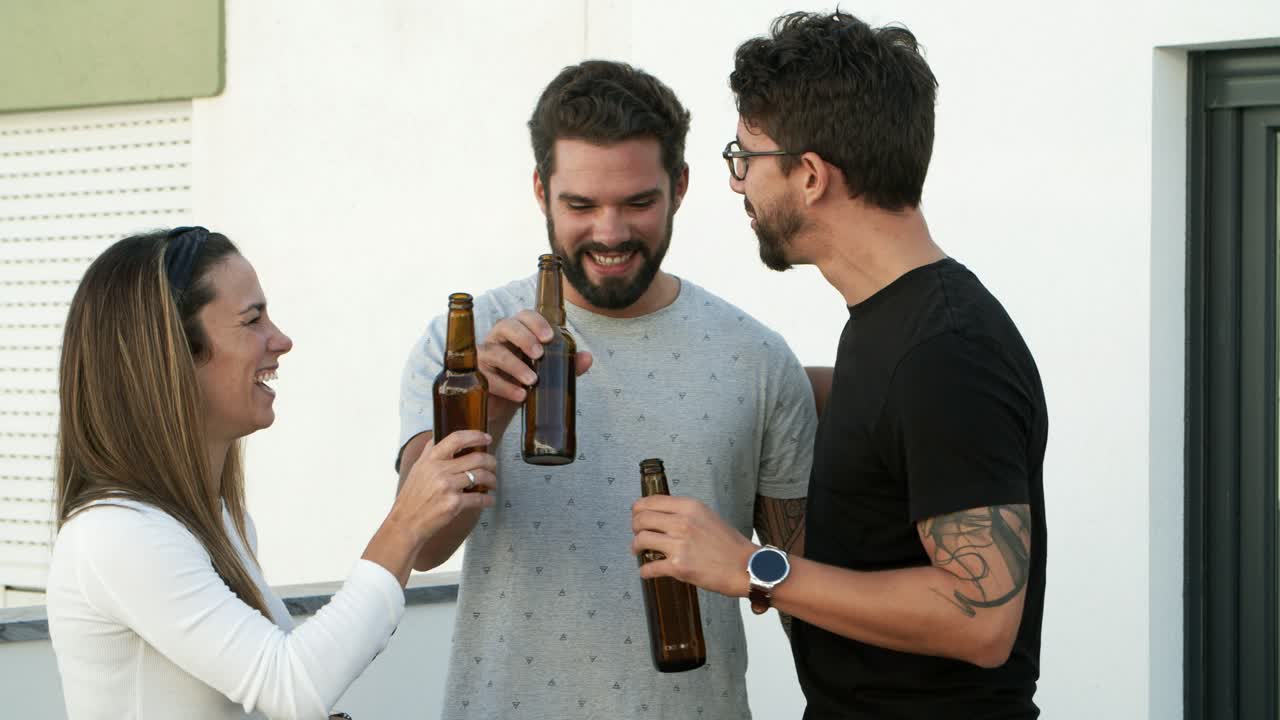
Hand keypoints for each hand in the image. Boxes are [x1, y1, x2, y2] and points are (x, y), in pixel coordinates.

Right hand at [393, 430, 496, 544]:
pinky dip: (488, 499)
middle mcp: (439, 470)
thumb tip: (437, 439)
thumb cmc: (411, 498)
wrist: (406, 523)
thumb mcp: (416, 470)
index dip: (475, 436)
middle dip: (491, 461)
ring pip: (481, 476)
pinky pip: (479, 498)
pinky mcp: (454, 503)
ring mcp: (447, 487)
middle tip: (494, 465)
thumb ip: (428, 453)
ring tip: (493, 483)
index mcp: (431, 460)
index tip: (486, 438)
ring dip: (492, 479)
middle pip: (476, 458)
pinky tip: (489, 500)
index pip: (456, 439)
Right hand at [477, 309, 592, 432]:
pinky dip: (504, 386)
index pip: (524, 316)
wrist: (502, 407)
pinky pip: (486, 377)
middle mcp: (498, 339)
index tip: (549, 337)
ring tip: (533, 381)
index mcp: (517, 332)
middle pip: (505, 326)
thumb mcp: (548, 372)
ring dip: (515, 366)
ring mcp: (484, 356)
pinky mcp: (476, 375)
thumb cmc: (523, 379)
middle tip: (539, 355)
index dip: (536, 322)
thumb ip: (567, 363)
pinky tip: (520, 396)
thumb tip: (587, 357)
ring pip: (494, 352)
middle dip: (524, 338)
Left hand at [631, 495, 757, 598]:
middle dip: (635, 528)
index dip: (637, 510)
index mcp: (689, 507)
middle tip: (638, 535)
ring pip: (640, 540)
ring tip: (639, 551)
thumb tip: (661, 516)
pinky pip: (649, 567)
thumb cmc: (730, 544)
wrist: (747, 567)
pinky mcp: (679, 567)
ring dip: (636, 547)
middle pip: (641, 519)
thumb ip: (684, 513)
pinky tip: (647, 571)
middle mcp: (682, 522)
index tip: (637, 516)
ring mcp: (679, 545)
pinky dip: (645, 571)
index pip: (649, 502)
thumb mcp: (707, 516)